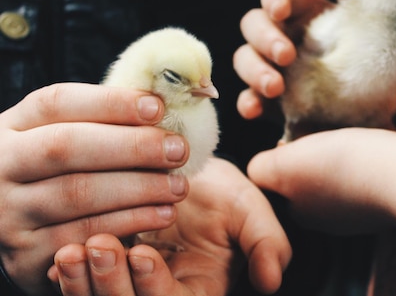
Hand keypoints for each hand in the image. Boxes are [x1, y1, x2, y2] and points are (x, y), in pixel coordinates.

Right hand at [0, 83, 189, 294]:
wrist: (11, 227)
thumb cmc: (53, 173)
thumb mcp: (61, 137)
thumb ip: (102, 121)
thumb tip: (162, 104)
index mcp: (12, 126)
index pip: (56, 102)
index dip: (110, 103)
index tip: (158, 107)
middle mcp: (2, 165)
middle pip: (66, 146)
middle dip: (132, 146)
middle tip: (179, 149)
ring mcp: (9, 211)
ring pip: (78, 193)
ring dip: (139, 188)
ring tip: (179, 186)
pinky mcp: (25, 254)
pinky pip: (83, 235)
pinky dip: (130, 222)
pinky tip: (162, 214)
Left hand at [49, 158, 291, 295]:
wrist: (186, 175)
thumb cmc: (222, 195)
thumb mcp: (251, 213)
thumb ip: (266, 244)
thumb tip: (271, 281)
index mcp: (196, 293)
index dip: (155, 286)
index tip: (143, 253)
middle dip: (111, 286)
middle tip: (97, 248)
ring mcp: (127, 287)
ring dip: (82, 285)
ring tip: (73, 252)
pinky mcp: (102, 273)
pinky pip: (79, 286)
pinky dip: (67, 276)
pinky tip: (61, 253)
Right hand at [233, 0, 363, 119]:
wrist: (381, 97)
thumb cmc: (369, 49)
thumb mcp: (363, 15)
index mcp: (300, 11)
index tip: (281, 10)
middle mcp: (279, 36)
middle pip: (253, 26)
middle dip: (264, 38)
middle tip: (286, 56)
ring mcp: (271, 68)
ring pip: (245, 60)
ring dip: (254, 71)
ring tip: (275, 87)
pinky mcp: (269, 101)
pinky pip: (249, 99)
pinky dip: (247, 103)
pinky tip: (255, 110)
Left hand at [248, 127, 395, 241]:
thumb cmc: (339, 168)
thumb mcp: (281, 168)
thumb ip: (260, 171)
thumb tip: (256, 171)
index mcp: (304, 215)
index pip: (281, 189)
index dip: (279, 163)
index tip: (284, 140)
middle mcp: (334, 215)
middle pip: (311, 179)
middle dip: (309, 153)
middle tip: (311, 128)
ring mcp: (368, 201)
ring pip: (343, 169)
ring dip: (341, 148)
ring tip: (340, 129)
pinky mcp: (395, 182)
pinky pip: (374, 162)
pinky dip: (371, 148)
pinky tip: (370, 134)